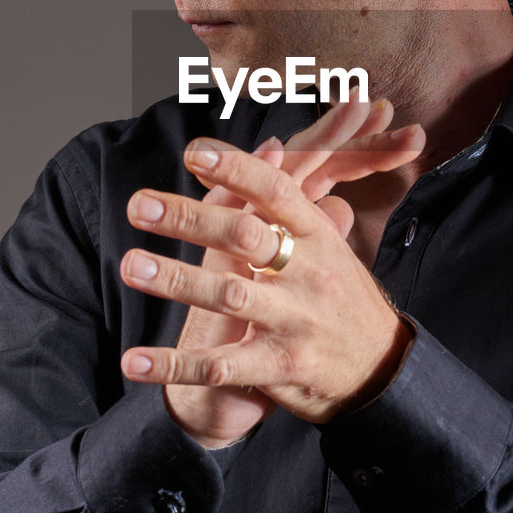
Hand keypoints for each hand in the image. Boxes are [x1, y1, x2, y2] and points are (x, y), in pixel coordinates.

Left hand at [121, 103, 423, 433]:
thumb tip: (270, 144)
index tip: (193, 152)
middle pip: (245, 237)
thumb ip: (289, 201)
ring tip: (131, 265)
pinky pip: (221, 367)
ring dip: (176, 279)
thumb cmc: (339, 294)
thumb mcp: (326, 242)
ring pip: (230, 296)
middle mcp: (309, 273)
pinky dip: (175, 365)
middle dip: (191, 219)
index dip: (237, 169)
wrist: (382, 369)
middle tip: (139, 204)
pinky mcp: (281, 367)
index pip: (276, 192)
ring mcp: (296, 321)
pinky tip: (135, 360)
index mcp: (318, 235)